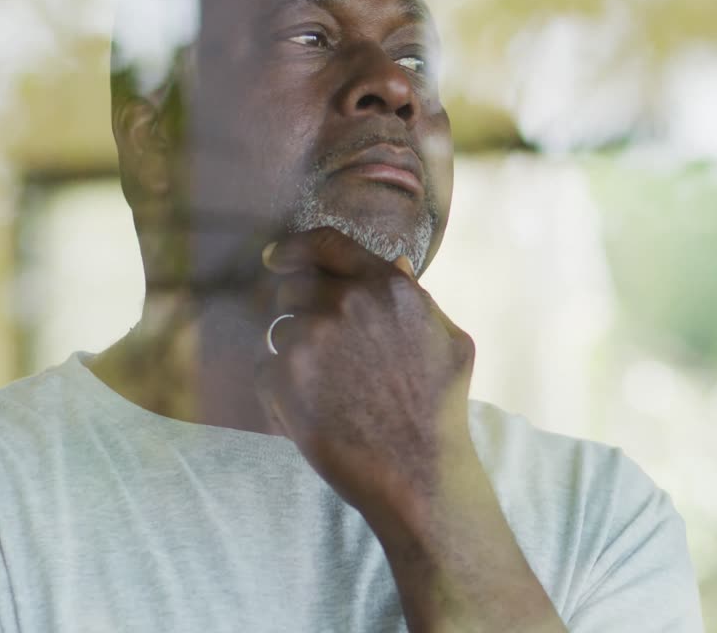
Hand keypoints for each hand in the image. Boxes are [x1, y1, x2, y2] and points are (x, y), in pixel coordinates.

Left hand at [252, 227, 476, 518]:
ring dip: (294, 355)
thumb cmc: (440, 410)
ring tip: (327, 393)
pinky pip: (266, 368)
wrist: (417, 471)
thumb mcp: (450, 341)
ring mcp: (312, 337)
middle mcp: (347, 302)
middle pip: (294, 288)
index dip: (295, 248)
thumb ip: (418, 299)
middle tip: (318, 351)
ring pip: (280, 331)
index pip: (327, 244)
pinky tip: (313, 413)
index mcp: (387, 287)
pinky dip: (280, 390)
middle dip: (299, 313)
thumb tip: (397, 264)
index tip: (275, 257)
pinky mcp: (283, 375)